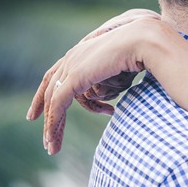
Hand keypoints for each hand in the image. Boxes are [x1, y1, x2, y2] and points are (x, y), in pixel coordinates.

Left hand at [27, 14, 168, 154]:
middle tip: (46, 136)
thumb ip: (116, 77)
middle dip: (43, 111)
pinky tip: (54, 139)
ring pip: (53, 101)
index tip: (40, 110)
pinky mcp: (74, 77)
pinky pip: (58, 105)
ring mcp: (72, 66)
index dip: (47, 92)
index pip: (57, 73)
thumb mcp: (127, 67)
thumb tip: (116, 92)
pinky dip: (55, 124)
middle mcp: (73, 56)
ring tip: (53, 147)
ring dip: (52, 127)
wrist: (146, 39)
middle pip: (49, 87)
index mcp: (83, 51)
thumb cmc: (146, 50)